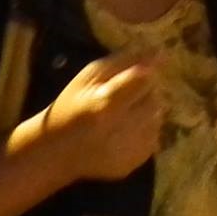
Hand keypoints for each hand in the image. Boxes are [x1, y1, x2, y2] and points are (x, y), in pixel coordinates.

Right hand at [36, 53, 162, 182]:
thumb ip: (125, 61)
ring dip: (145, 111)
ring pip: (158, 116)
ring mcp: (129, 149)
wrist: (56, 151)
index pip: (145, 79)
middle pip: (154, 97)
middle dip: (144, 93)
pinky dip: (144, 130)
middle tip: (123, 97)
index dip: (145, 72)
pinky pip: (155, 136)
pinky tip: (123, 131)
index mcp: (106, 105)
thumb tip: (159, 53)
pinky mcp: (135, 162)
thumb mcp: (90, 76)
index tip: (140, 71)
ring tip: (122, 114)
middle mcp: (121, 129)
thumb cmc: (71, 106)